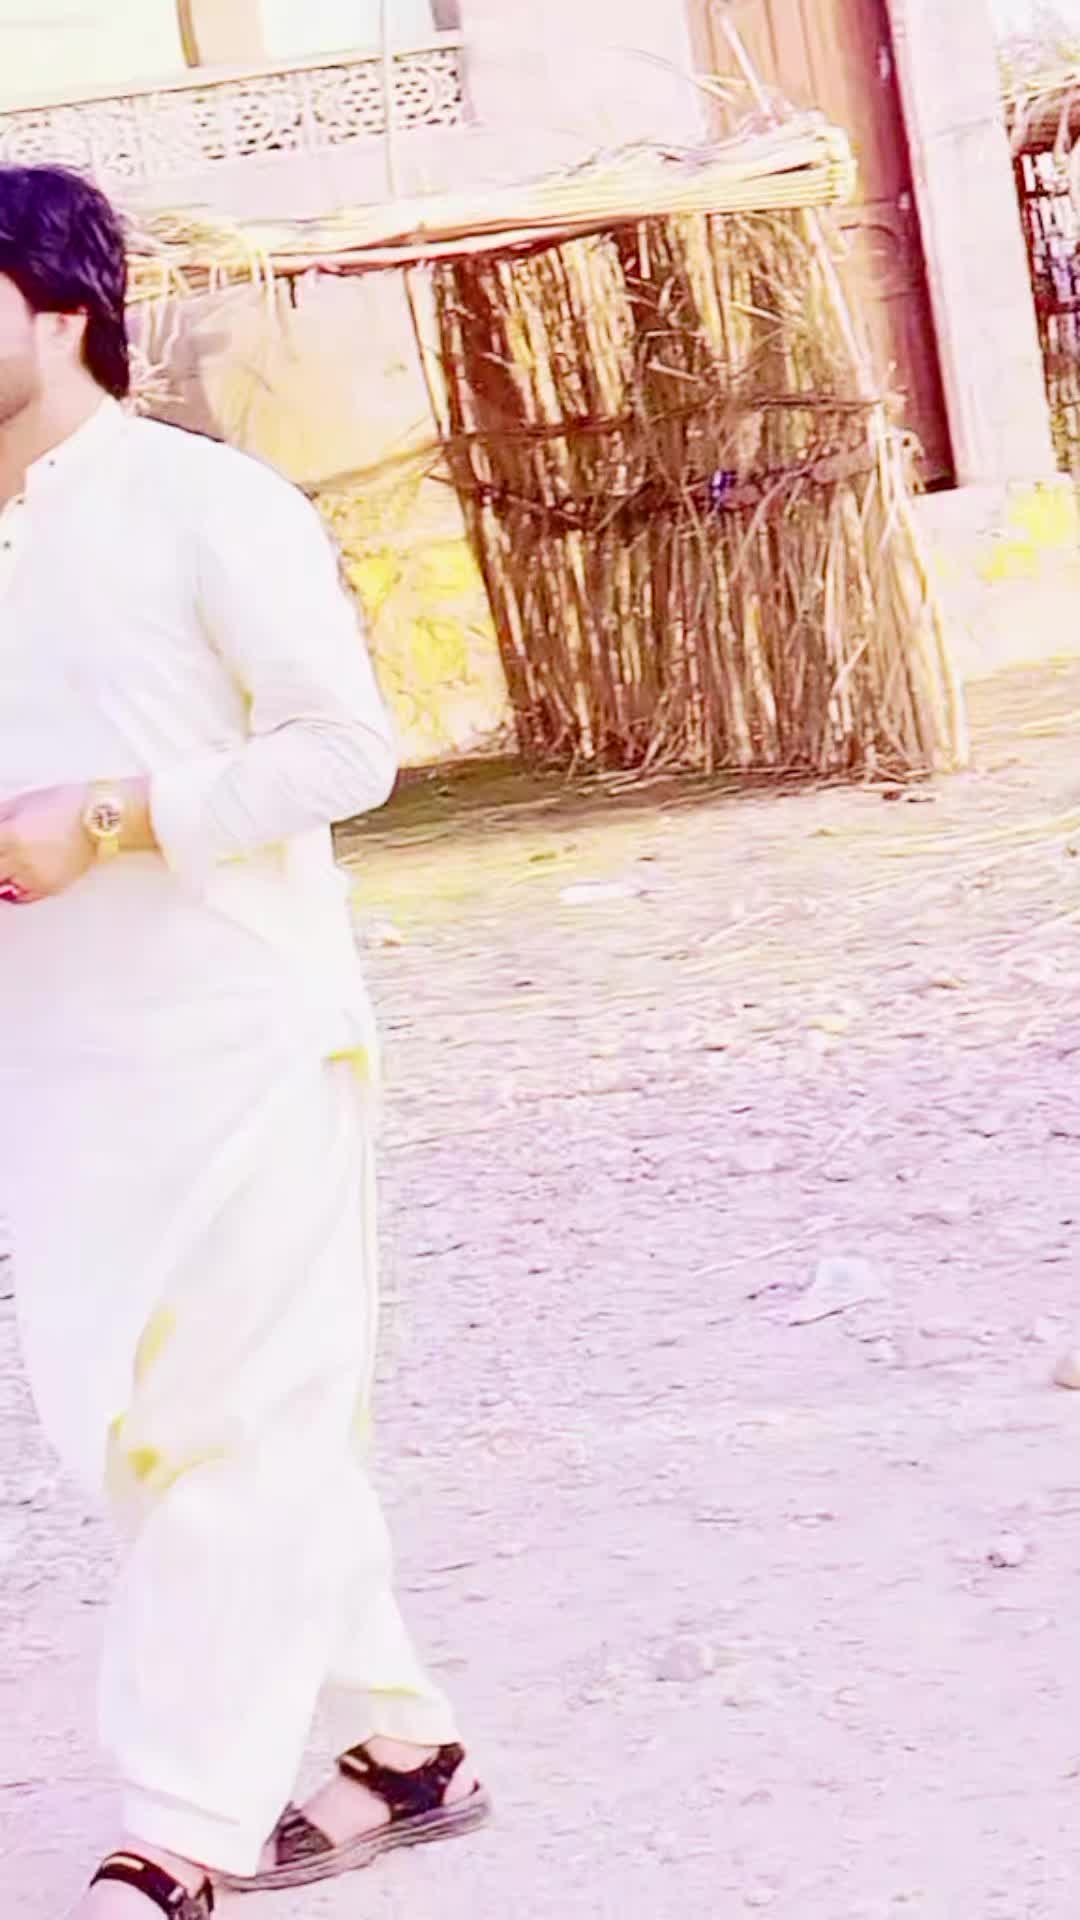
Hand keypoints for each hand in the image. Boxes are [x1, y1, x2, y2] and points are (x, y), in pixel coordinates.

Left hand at [0, 784, 93, 903]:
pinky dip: (17, 886)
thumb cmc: (67, 806)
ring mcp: (34, 877)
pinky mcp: (49, 888)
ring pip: (2, 886)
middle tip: (4, 853)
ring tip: (12, 861)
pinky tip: (20, 873)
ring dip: (4, 874)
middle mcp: (20, 860)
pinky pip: (21, 895)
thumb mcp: (22, 802)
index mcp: (9, 835)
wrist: (101, 820)